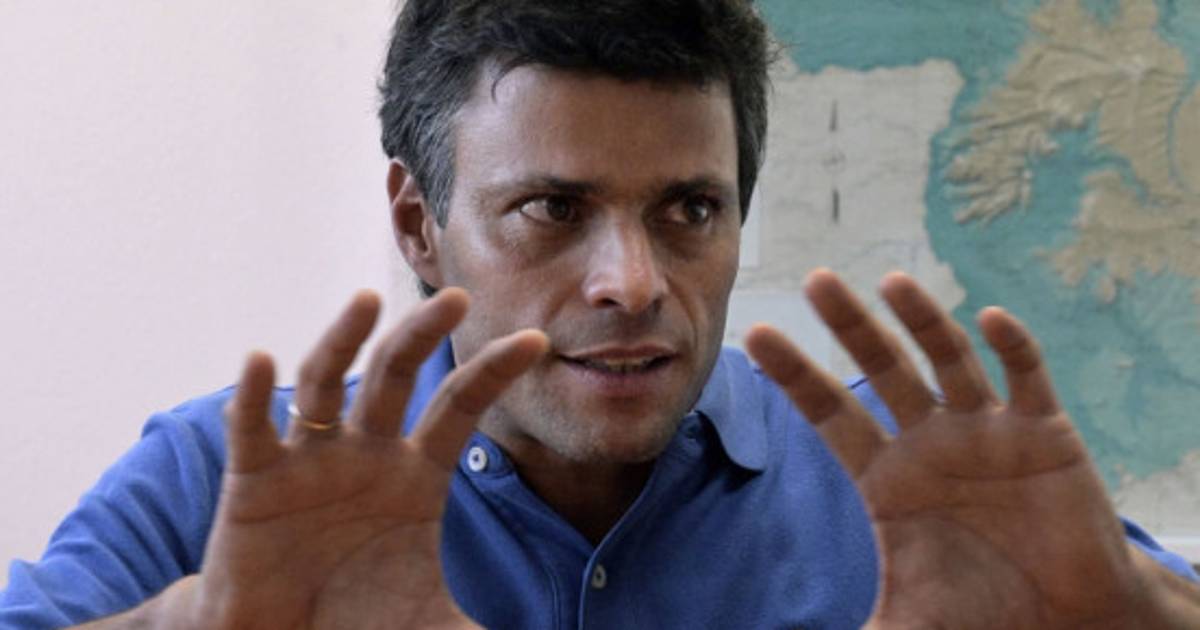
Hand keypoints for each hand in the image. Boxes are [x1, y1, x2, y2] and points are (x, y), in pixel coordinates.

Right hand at [182, 288, 546, 629]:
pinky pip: (252, 429)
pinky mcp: (254, 479)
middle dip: (424, 335)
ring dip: (343, 340)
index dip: (495, 373)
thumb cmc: (360, 624)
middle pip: (398, 375)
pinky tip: (258, 361)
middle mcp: (366, 451)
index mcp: (416, 474)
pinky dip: (253, 396)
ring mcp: (310, 459)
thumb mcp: (432, 627)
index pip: (461, 406)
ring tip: (367, 303)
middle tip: (457, 297)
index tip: (536, 340)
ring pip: (327, 382)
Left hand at [745, 269, 1160, 628]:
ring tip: (893, 283)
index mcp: (885, 475)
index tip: (755, 334)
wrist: (1064, 620)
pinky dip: (1010, 347)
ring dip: (924, 321)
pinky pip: (1025, 377)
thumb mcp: (905, 625)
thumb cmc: (979, 613)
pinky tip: (989, 319)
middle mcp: (928, 440)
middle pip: (881, 370)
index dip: (794, 375)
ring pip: (947, 360)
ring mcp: (985, 429)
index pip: (829, 413)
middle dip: (852, 326)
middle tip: (818, 280)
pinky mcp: (1042, 432)